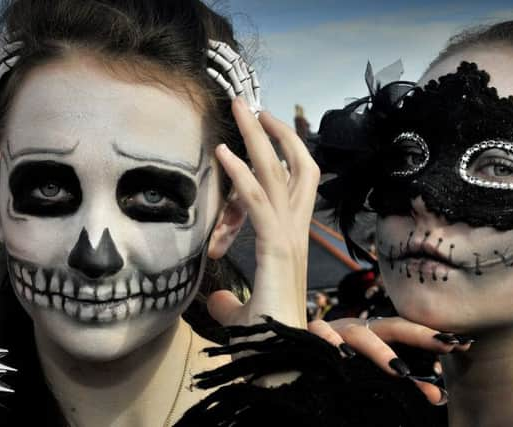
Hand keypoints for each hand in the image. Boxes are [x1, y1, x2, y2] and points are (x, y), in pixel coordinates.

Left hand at [207, 98, 318, 328]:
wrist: (279, 362)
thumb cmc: (266, 336)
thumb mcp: (241, 312)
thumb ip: (230, 301)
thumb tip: (214, 300)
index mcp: (293, 238)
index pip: (298, 183)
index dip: (286, 152)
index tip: (265, 128)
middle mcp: (297, 231)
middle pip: (296, 167)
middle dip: (275, 133)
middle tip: (252, 105)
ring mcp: (289, 238)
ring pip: (280, 175)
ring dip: (259, 138)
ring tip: (242, 109)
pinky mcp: (275, 250)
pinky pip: (258, 204)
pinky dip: (241, 176)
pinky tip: (223, 154)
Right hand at [309, 316, 472, 404]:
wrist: (291, 354)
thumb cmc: (337, 364)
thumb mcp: (370, 371)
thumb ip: (399, 379)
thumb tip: (439, 397)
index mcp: (375, 333)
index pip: (409, 333)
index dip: (434, 337)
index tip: (465, 344)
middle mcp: (359, 327)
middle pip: (394, 326)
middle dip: (421, 335)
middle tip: (448, 346)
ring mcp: (336, 329)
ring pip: (362, 335)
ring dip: (381, 352)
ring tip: (401, 371)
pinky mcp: (311, 334)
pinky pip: (321, 335)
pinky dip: (332, 344)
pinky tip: (342, 358)